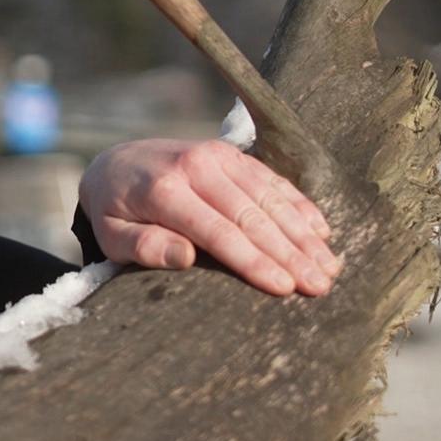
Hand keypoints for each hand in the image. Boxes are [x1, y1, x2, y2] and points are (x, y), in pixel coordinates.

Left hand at [78, 138, 341, 296]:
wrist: (114, 163)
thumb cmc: (115, 211)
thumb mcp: (111, 235)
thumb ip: (142, 246)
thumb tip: (184, 258)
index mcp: (165, 189)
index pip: (219, 231)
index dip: (254, 261)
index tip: (284, 288)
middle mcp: (196, 166)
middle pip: (253, 215)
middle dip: (290, 253)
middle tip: (320, 286)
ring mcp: (218, 155)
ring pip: (271, 197)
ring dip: (304, 234)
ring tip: (330, 267)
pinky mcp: (232, 153)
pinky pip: (272, 180)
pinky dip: (299, 206)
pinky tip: (322, 231)